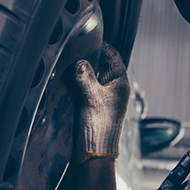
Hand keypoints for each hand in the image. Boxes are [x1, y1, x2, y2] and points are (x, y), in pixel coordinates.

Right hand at [72, 43, 129, 163]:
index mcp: (120, 83)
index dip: (101, 46)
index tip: (87, 38)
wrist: (94, 152)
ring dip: (82, 71)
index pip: (113, 55)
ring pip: (93, 76)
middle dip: (89, 58)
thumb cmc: (99, 126)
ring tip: (70, 65)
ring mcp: (105, 97)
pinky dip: (79, 82)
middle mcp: (115, 88)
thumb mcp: (91, 96)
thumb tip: (80, 62)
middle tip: (74, 51)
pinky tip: (69, 82)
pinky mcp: (95, 105)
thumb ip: (85, 75)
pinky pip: (87, 87)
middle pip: (102, 64)